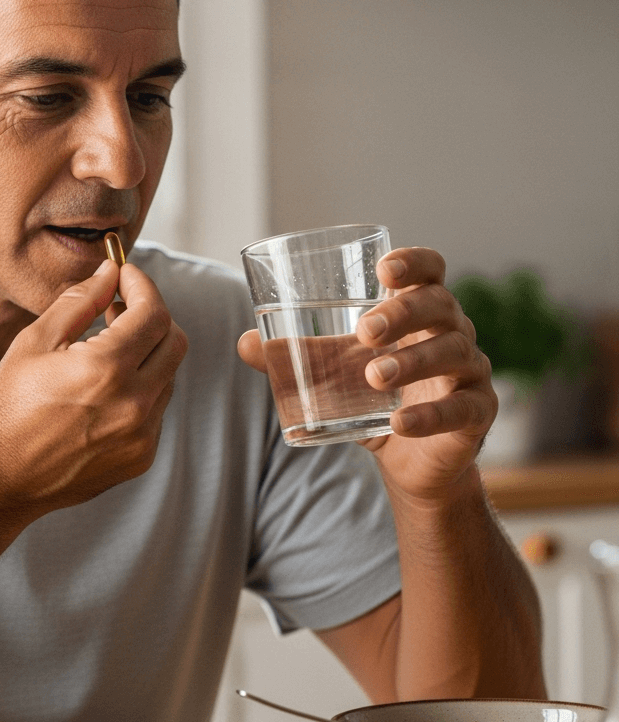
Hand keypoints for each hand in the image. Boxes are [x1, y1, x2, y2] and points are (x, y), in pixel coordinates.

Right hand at [0, 259, 187, 522]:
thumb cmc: (7, 408)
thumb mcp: (34, 342)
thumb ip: (80, 300)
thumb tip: (110, 272)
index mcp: (106, 370)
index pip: (153, 312)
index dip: (142, 285)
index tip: (125, 275)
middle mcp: (134, 405)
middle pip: (174, 341)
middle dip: (152, 317)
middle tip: (118, 309)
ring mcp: (142, 435)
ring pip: (167, 375)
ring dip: (146, 354)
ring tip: (106, 349)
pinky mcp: (141, 457)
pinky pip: (156, 409)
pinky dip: (140, 389)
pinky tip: (103, 390)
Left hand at [238, 247, 495, 501]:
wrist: (408, 458)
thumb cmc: (373, 397)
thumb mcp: (333, 373)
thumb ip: (296, 355)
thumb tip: (244, 342)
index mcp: (419, 312)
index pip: (431, 271)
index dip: (414, 262)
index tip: (384, 269)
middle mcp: (452, 332)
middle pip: (440, 306)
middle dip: (403, 313)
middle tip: (364, 332)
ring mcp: (470, 372)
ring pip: (453, 353)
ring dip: (412, 362)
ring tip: (373, 377)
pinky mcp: (478, 413)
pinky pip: (463, 409)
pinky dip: (430, 416)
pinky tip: (399, 424)